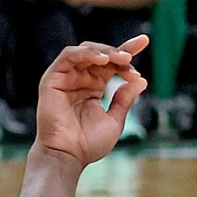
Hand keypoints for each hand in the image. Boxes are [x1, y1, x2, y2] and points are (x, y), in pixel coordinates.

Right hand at [33, 36, 150, 167]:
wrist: (68, 155)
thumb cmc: (88, 143)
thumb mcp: (115, 119)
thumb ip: (125, 99)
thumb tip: (142, 80)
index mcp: (94, 87)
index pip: (112, 63)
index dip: (127, 50)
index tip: (144, 41)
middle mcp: (80, 80)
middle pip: (101, 54)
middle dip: (119, 52)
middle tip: (131, 58)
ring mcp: (66, 78)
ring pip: (86, 51)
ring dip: (105, 51)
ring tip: (121, 58)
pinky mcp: (52, 79)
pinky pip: (68, 56)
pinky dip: (86, 53)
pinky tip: (102, 59)